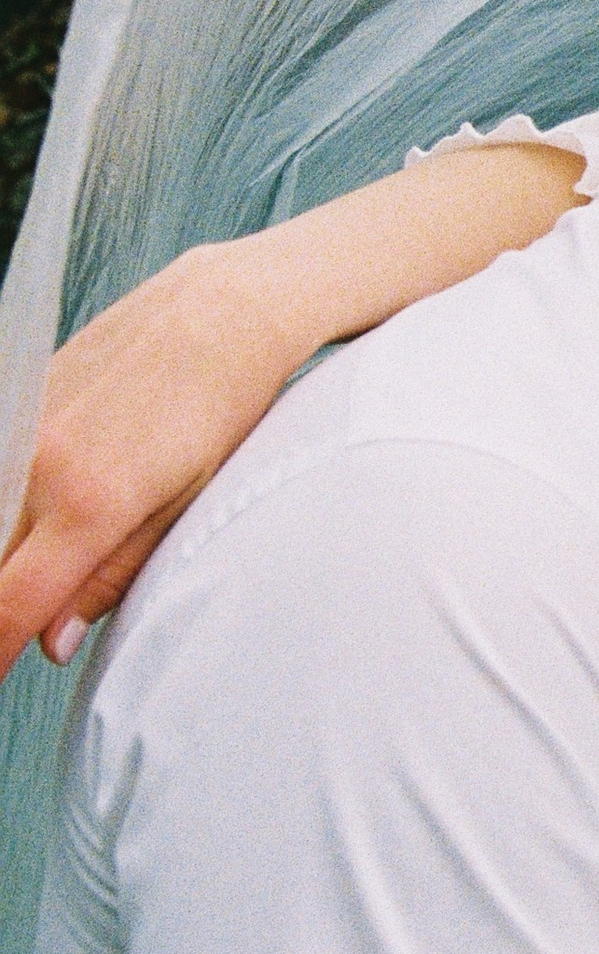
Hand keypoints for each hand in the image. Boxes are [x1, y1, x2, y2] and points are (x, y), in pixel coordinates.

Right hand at [0, 243, 302, 677]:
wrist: (221, 311)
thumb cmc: (222, 409)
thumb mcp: (187, 509)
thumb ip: (113, 576)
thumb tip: (52, 641)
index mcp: (88, 504)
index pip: (7, 604)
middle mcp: (39, 465)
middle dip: (5, 597)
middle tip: (33, 612)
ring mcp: (21, 424)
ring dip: (9, 544)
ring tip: (52, 551)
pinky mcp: (18, 394)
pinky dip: (8, 498)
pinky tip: (43, 501)